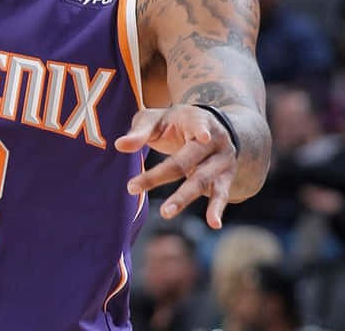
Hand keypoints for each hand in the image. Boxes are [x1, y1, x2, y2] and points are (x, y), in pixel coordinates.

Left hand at [115, 105, 237, 228]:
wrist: (212, 130)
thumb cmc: (174, 123)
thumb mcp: (157, 120)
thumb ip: (140, 132)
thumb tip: (119, 145)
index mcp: (197, 119)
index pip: (198, 124)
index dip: (201, 129)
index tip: (203, 136)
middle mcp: (215, 139)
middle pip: (188, 158)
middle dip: (162, 174)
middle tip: (132, 187)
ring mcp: (222, 159)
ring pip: (203, 179)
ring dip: (183, 197)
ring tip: (165, 212)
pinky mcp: (225, 177)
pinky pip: (220, 193)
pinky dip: (216, 208)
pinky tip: (214, 224)